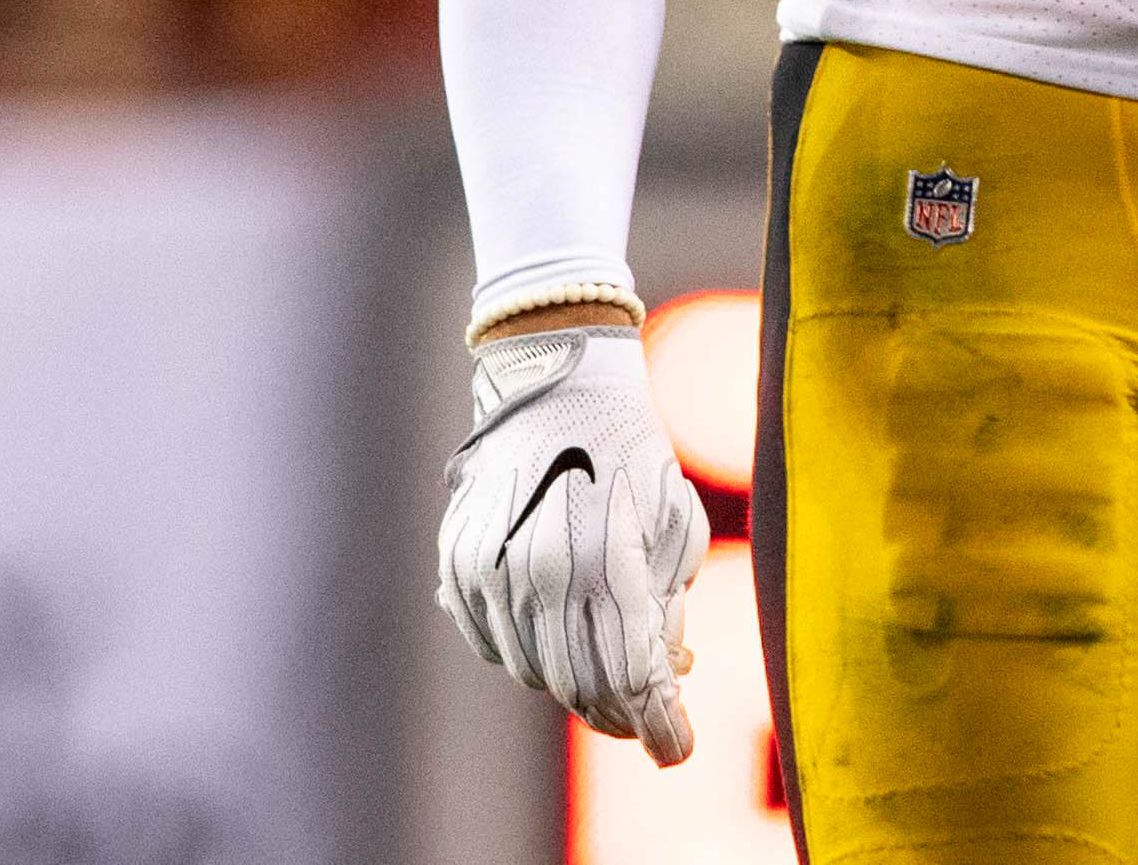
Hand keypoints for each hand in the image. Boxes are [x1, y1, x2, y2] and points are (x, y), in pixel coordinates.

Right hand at [435, 325, 707, 762]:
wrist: (555, 386)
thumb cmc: (633, 451)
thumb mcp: (675, 522)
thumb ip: (669, 603)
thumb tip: (669, 671)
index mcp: (604, 562)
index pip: (633, 676)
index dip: (659, 725)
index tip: (678, 751)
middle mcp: (540, 576)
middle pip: (580, 686)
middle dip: (622, 715)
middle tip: (650, 722)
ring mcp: (491, 574)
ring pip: (535, 672)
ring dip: (577, 685)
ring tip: (612, 674)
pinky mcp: (459, 568)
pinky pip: (495, 643)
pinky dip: (529, 654)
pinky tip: (559, 637)